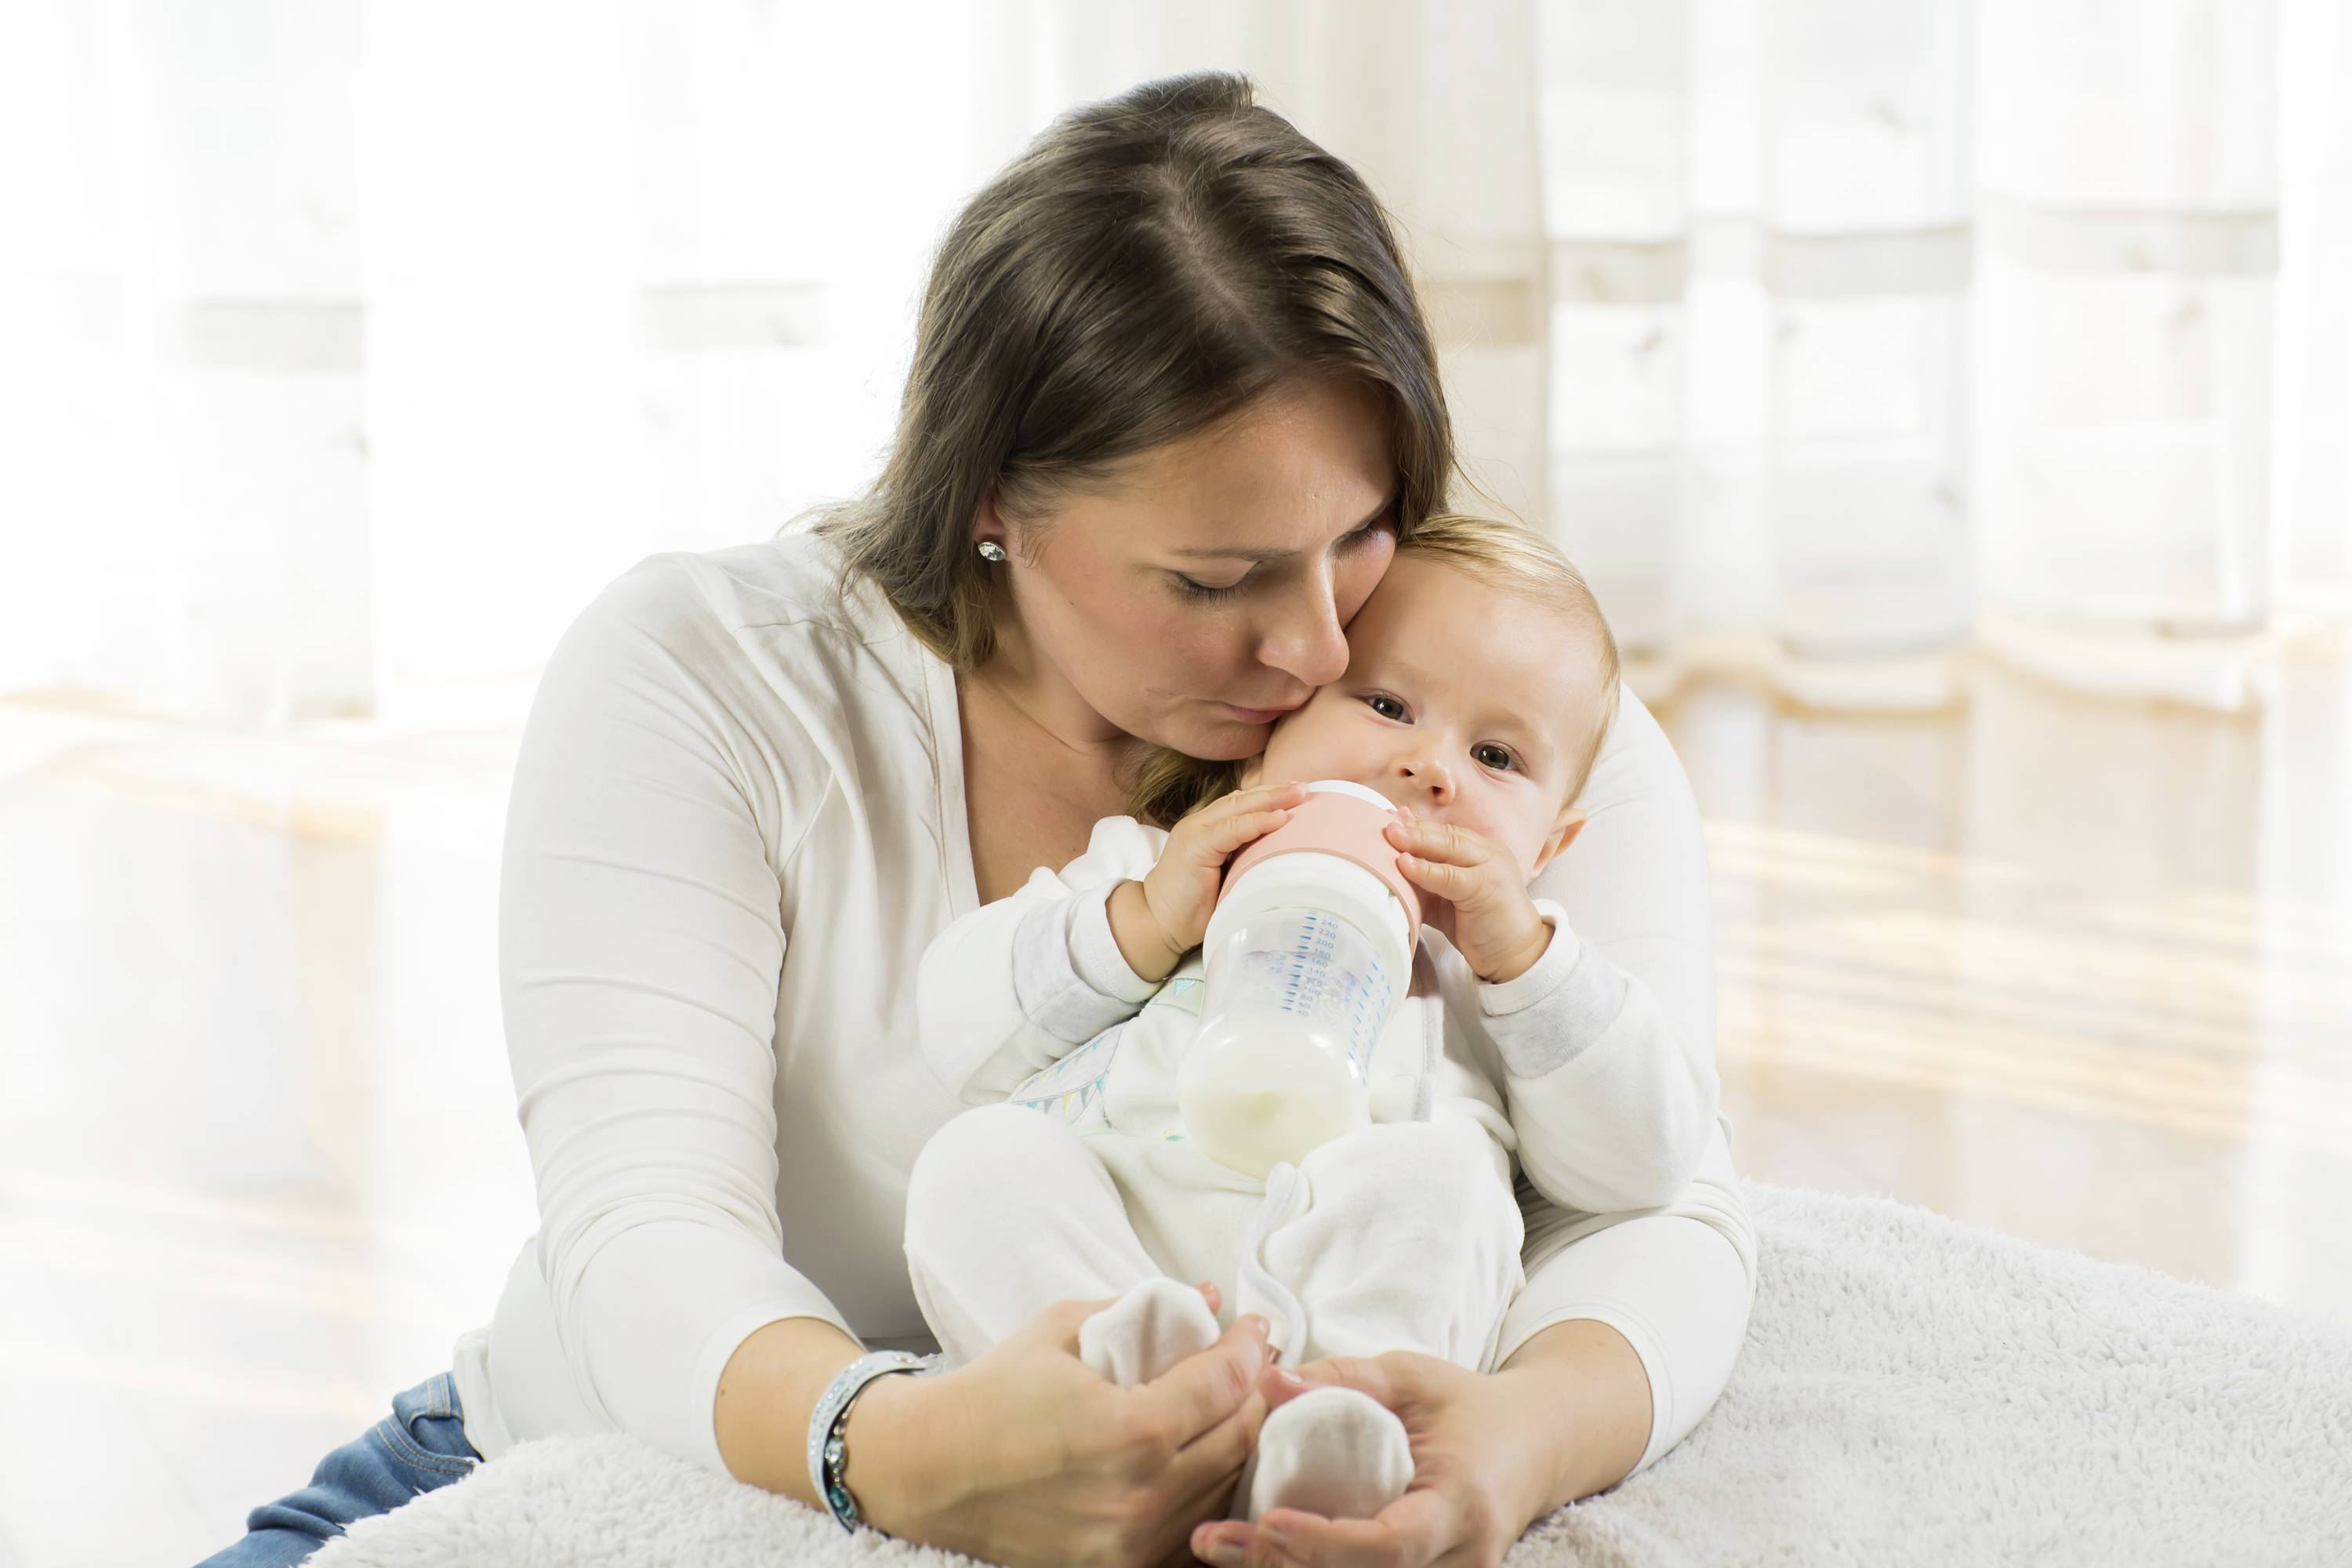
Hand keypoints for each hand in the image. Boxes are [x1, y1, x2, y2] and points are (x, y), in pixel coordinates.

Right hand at [870, 1291, 1275, 1567]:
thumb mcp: (1063, 1328)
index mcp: (1130, 1430)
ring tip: (1234, 1405)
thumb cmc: (991, 1393)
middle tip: (1253, 1362)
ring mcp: (1131, 1544)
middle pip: (1240, 1439)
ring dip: (1239, 1442)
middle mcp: (1140, 1496)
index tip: (1254, 1328)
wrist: (927, 1470)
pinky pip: (1192, 1530)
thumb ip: (1140, 1309)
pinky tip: (1204, 1457)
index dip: (1250, 1348)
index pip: (1226, 1384)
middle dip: (1255, 1392)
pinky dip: (1209, 1491)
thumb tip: (1205, 1294)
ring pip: (1225, 1489)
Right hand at [1113, 781, 1308, 980]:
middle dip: (1275, 791)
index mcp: (1206, 828)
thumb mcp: (1225, 875)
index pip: (1240, 803)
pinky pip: (1232, 829)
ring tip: (1298, 795)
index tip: (1296, 793)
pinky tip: (1279, 818)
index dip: (1268, 795)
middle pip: (1242, 798)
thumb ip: (1245, 858)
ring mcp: (1195, 833)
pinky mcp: (1195, 848)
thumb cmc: (1194, 906)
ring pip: (1238, 807)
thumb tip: (1284, 854)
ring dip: (1271, 799)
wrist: (1159, 923)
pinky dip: (1257, 822)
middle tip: (1304, 788)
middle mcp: (1199, 824)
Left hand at [1188, 1351, 1552, 1567]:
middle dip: (1288, 1566)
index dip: (1327, 1543)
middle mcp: (1462, 1558)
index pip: (1392, 1543)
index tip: (1267, 1522)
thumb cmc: (1467, 1406)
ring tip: (1223, 1550)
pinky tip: (1264, 1555)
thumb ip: (1343, 1377)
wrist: (1531, 1446)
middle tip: (1216, 1541)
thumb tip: (1268, 1380)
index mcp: (1461, 1502)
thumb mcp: (1410, 1376)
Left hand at [1382, 813, 1549, 982]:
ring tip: (1391, 836)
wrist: (1515, 954)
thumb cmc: (1480, 926)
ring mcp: (1491, 867)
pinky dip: (1426, 870)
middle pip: (1446, 834)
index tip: (1390, 818)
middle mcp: (1489, 853)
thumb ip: (1427, 882)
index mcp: (1481, 851)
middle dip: (1415, 828)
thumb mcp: (1448, 899)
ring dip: (1418, 841)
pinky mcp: (1488, 888)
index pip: (1445, 832)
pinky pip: (1450, 876)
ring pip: (1450, 848)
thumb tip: (1391, 866)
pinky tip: (1405, 865)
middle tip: (1385, 823)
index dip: (1417, 825)